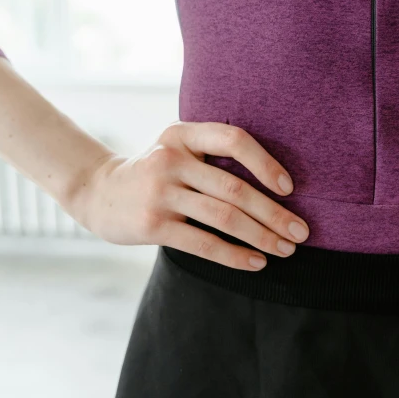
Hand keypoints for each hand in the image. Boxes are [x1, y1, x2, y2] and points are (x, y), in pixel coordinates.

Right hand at [67, 121, 309, 270]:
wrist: (97, 192)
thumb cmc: (155, 172)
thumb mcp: (177, 148)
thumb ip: (214, 156)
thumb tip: (279, 187)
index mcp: (183, 134)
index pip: (234, 140)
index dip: (266, 163)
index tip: (290, 188)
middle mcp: (170, 159)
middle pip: (235, 188)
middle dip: (274, 214)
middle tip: (301, 232)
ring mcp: (160, 192)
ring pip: (224, 218)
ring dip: (262, 237)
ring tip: (286, 249)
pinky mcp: (152, 224)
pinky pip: (204, 243)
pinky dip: (235, 256)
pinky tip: (257, 263)